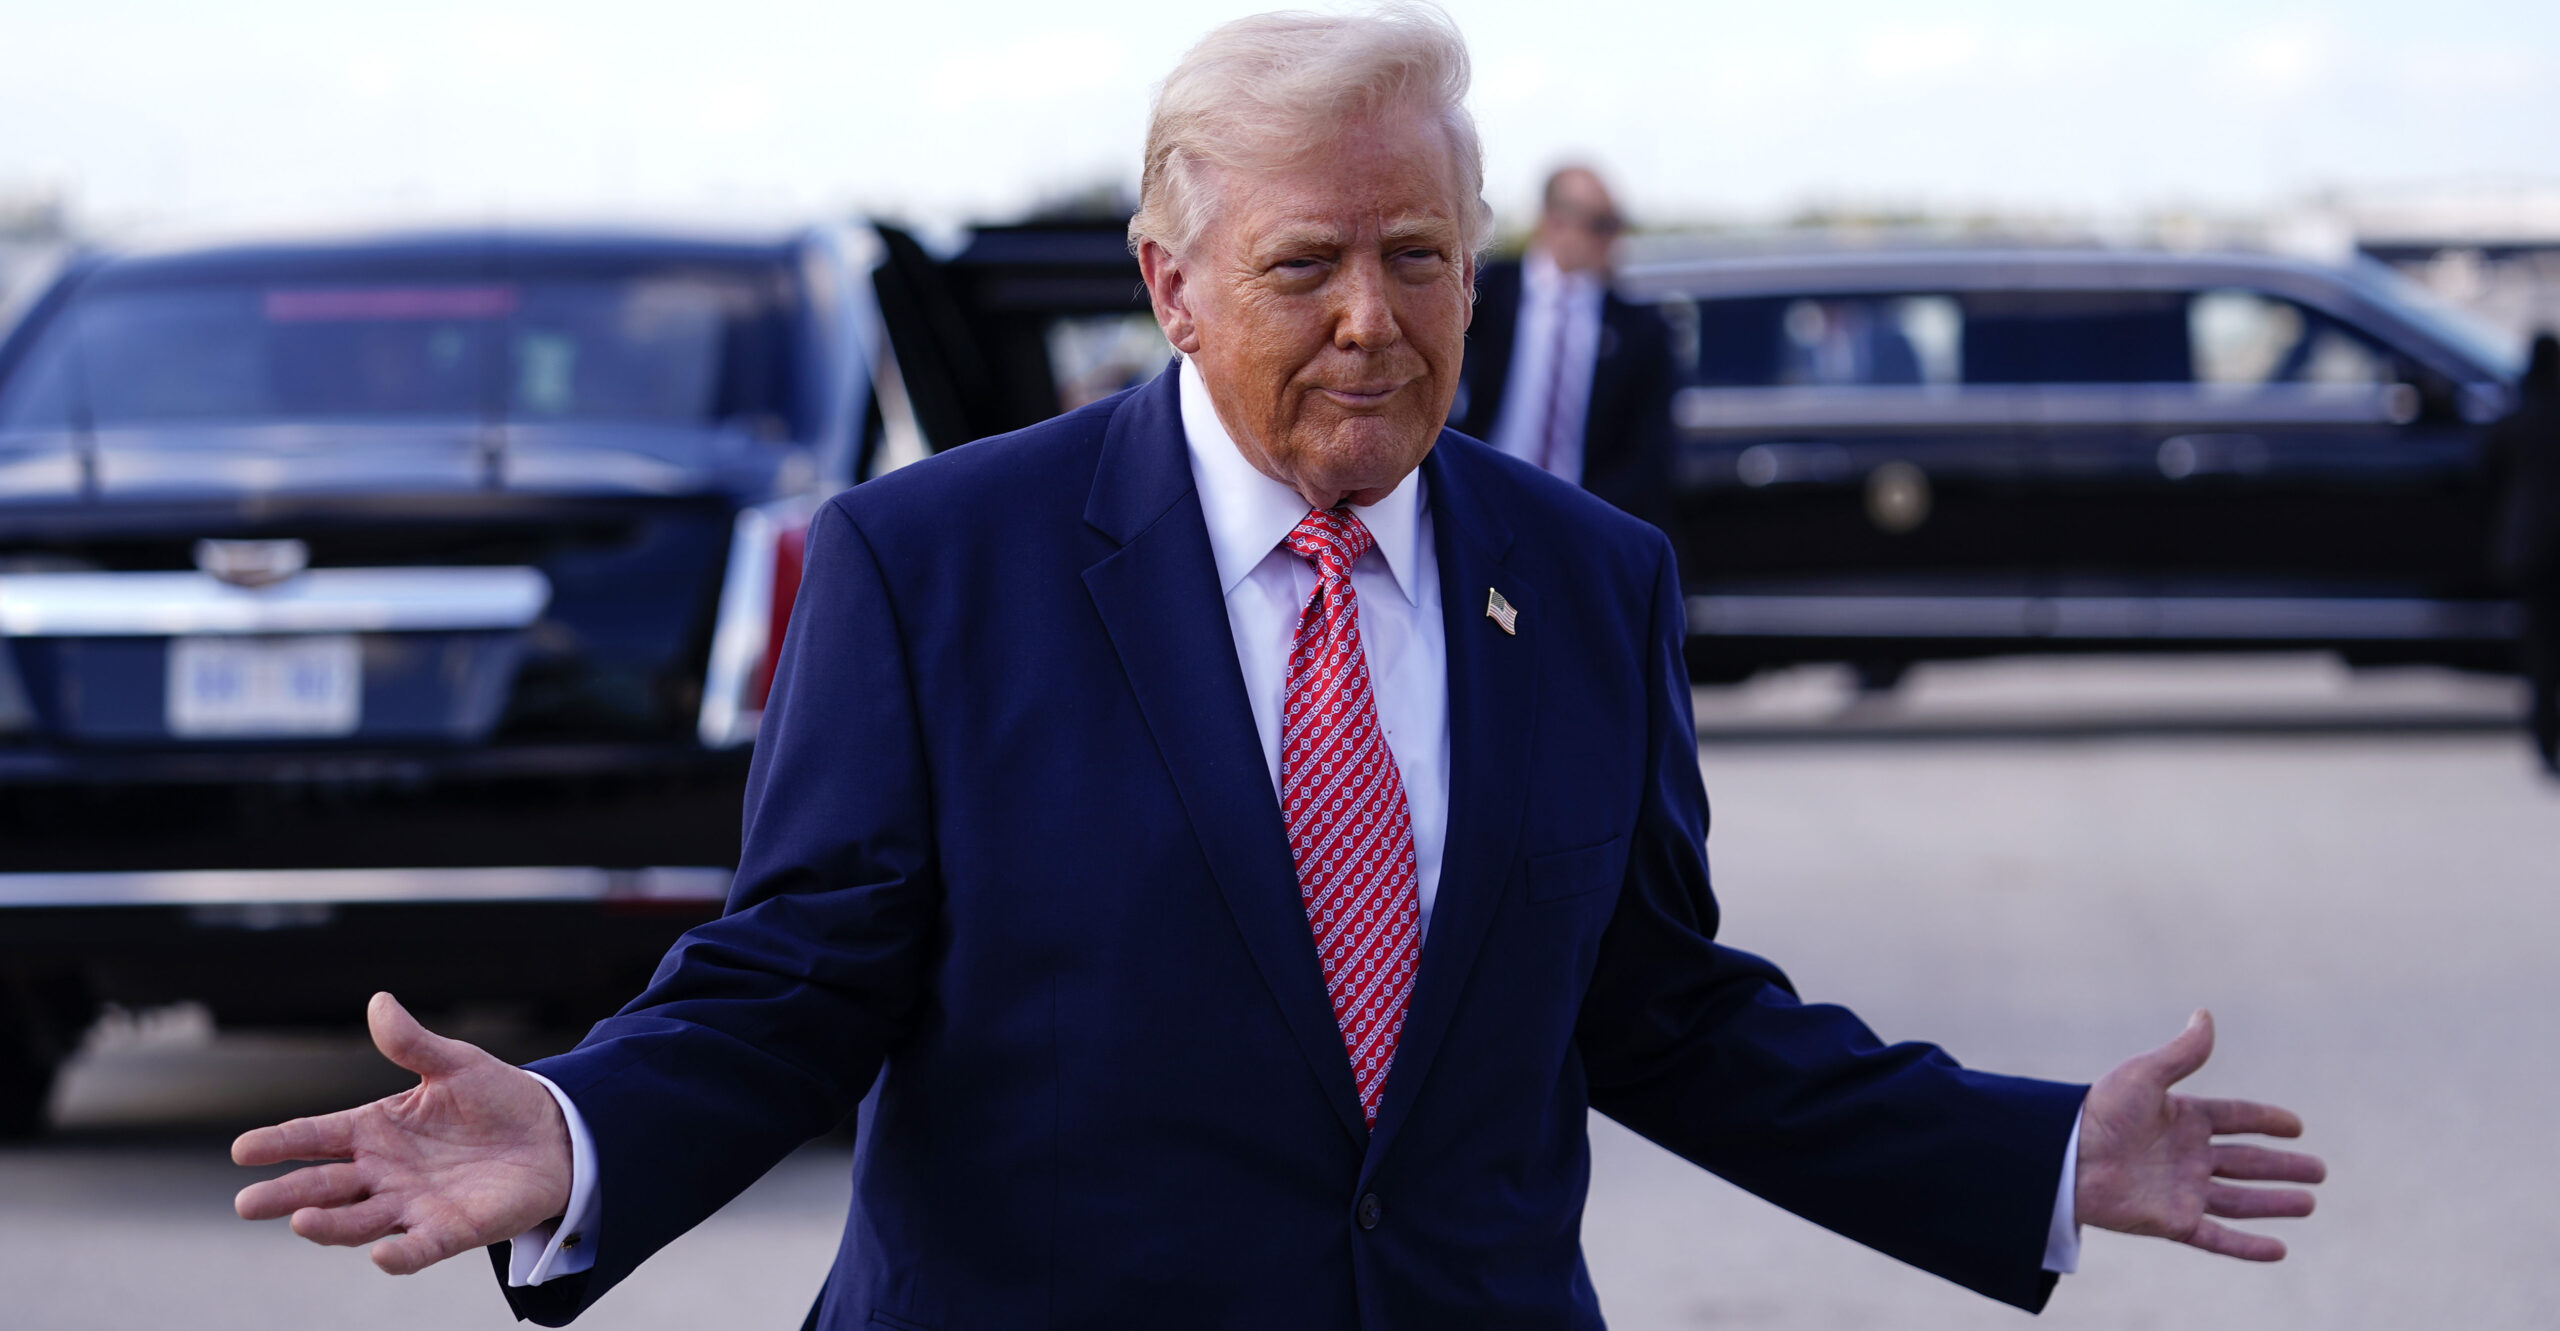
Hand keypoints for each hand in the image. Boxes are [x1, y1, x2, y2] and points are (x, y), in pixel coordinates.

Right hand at [232, 992, 572, 1274]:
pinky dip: (399, 1254)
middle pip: (324, 1186)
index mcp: (375, 1130)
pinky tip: (381, 1254)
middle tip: (248, 1204)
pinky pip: (419, 1248)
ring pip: (359, 1221)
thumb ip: (413, 1042)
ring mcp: (413, 1205)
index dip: (280, 1141)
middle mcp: (383, 1173)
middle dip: (286, 1195)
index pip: (316, 1136)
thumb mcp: (455, 1064)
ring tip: (301, 1221)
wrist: (554, 1134)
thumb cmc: (496, 1099)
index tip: (242, 1149)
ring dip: (330, 1224)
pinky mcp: (450, 1230)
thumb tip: (379, 1001)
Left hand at [2075, 1010, 2324, 1260]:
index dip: (2266, 1120)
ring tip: (2310, 1203)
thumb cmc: (2099, 1112)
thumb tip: (2205, 1014)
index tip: (2297, 1126)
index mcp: (2182, 1118)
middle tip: (2320, 1170)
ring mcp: (2181, 1190)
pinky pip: (2218, 1238)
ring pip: (2240, 1200)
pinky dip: (2248, 1246)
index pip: (2235, 1118)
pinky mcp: (2172, 1222)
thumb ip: (2182, 1054)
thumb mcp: (2145, 1076)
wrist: (2065, 1157)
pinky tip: (2280, 1249)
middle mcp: (2186, 1156)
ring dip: (2275, 1203)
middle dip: (2282, 1167)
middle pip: (2246, 1162)